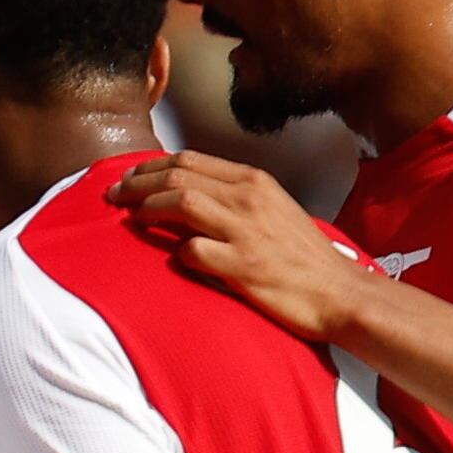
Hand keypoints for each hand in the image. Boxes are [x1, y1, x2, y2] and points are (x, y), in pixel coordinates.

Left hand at [112, 153, 370, 342]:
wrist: (339, 293)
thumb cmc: (302, 257)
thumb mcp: (272, 210)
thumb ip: (234, 199)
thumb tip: (189, 195)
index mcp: (254, 182)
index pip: (189, 160)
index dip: (150, 167)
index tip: (128, 178)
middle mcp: (249, 198)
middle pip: (178, 176)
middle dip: (137, 183)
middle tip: (113, 196)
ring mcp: (246, 231)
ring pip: (181, 203)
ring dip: (147, 209)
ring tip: (129, 218)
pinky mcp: (243, 267)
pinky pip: (193, 252)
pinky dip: (177, 252)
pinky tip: (172, 258)